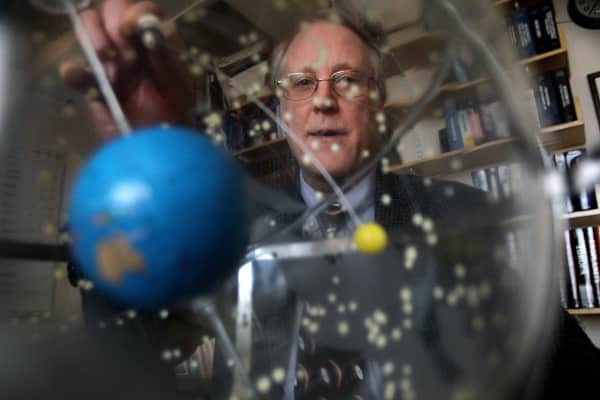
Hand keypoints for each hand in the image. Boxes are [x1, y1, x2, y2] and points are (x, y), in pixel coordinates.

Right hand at [60, 0, 194, 140]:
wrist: (158, 144)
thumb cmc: (175, 114)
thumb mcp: (179, 87)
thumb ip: (166, 59)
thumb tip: (149, 33)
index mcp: (156, 40)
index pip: (142, 10)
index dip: (134, 13)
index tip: (131, 30)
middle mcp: (131, 45)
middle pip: (110, 13)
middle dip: (113, 29)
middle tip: (126, 57)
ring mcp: (109, 62)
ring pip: (88, 30)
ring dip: (94, 41)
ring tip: (110, 68)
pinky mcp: (92, 84)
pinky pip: (76, 72)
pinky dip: (73, 72)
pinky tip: (77, 75)